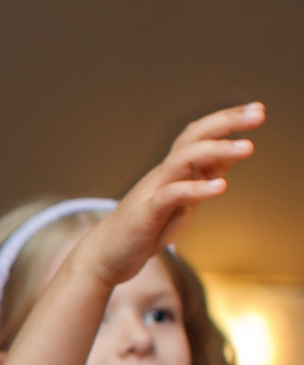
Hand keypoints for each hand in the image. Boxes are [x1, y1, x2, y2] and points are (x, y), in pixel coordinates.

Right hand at [79, 103, 262, 287]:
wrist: (104, 255)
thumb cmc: (146, 228)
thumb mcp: (183, 201)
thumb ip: (203, 178)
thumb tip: (230, 157)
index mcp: (174, 170)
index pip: (200, 134)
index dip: (227, 120)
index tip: (257, 109)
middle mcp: (164, 174)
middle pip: (193, 137)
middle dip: (226, 122)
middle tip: (259, 112)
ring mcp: (153, 191)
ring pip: (183, 159)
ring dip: (217, 150)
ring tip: (248, 147)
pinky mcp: (146, 213)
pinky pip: (172, 195)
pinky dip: (197, 188)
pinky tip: (222, 186)